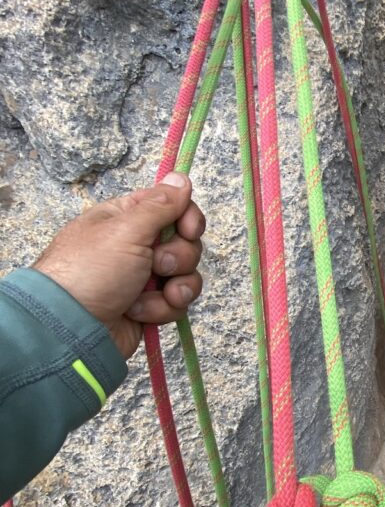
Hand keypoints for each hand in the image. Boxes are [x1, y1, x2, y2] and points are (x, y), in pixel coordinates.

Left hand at [33, 173, 204, 359]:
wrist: (72, 329)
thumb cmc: (92, 271)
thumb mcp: (126, 230)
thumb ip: (160, 205)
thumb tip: (182, 177)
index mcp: (127, 219)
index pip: (173, 207)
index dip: (187, 218)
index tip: (188, 230)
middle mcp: (137, 246)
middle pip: (185, 243)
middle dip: (179, 257)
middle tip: (157, 265)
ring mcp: (144, 278)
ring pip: (186, 275)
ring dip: (175, 286)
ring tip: (153, 294)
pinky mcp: (149, 306)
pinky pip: (176, 302)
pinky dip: (162, 308)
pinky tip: (140, 313)